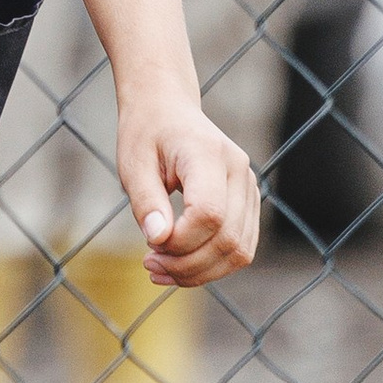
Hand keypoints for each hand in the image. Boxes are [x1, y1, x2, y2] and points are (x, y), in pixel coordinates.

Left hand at [118, 97, 258, 286]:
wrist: (168, 110)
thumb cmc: (147, 135)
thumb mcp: (133, 164)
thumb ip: (146, 202)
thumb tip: (158, 239)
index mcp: (208, 153)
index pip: (208, 213)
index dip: (180, 241)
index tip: (150, 243)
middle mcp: (238, 170)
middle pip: (227, 238)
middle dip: (187, 263)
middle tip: (149, 264)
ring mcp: (249, 187)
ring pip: (240, 250)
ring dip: (201, 272)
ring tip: (160, 270)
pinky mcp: (248, 203)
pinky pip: (240, 247)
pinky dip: (212, 265)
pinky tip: (179, 266)